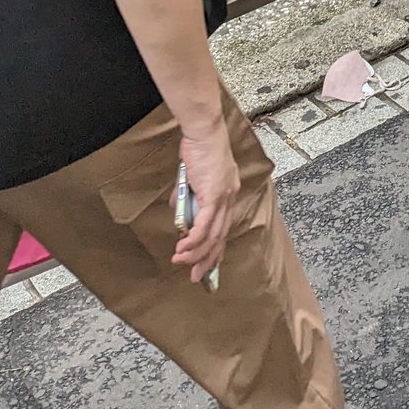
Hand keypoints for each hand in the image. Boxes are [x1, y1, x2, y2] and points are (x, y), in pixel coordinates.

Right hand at [174, 117, 239, 282]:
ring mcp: (223, 197)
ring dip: (196, 253)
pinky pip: (204, 225)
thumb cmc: (198, 146)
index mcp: (228, 192)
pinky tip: (183, 249)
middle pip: (221, 237)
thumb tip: (179, 209)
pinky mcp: (213, 195)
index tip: (208, 264)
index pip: (224, 227)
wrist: (203, 131)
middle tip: (196, 276)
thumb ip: (188, 194)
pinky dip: (193, 240)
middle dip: (208, 260)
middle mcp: (230, 197)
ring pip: (212, 235)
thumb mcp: (193, 175)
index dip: (217, 248)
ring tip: (182, 263)